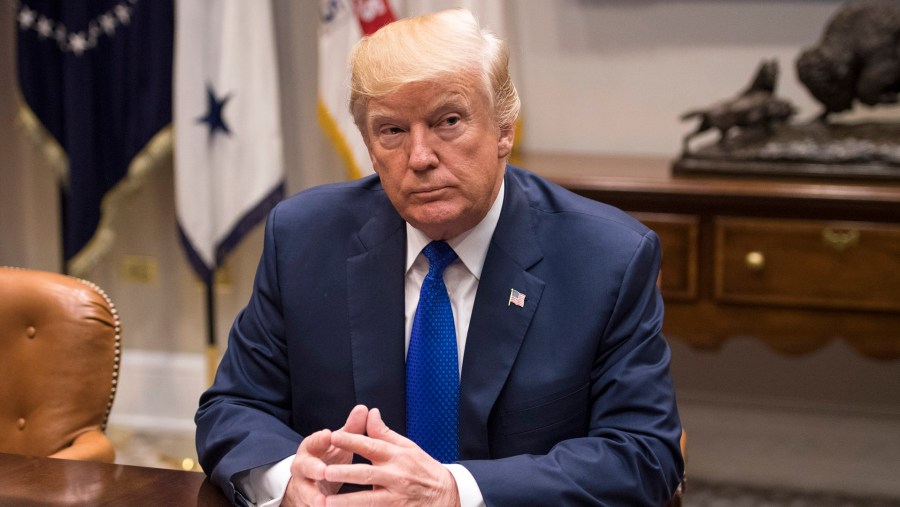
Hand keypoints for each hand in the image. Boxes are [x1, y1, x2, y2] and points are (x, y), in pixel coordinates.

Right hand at [282, 404, 368, 506]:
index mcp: (311, 448)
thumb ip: (350, 429)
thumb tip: (364, 408)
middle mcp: (303, 467)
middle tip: (324, 471)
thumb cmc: (327, 457)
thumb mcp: (338, 444)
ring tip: (322, 502)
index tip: (328, 434)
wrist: (309, 482)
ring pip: (304, 491)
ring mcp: (302, 486)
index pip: (313, 441)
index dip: (320, 438)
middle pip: (304, 467)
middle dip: (313, 469)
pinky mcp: (305, 502)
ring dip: (312, 497)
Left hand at [322, 408, 460, 506]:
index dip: (352, 441)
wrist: (445, 495)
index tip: (334, 436)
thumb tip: (370, 413)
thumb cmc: (423, 469)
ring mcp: (395, 498)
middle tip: (324, 472)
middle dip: (345, 474)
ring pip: (368, 501)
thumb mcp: (407, 447)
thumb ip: (384, 433)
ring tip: (326, 503)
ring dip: (346, 502)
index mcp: (396, 456)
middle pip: (366, 474)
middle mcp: (395, 476)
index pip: (371, 446)